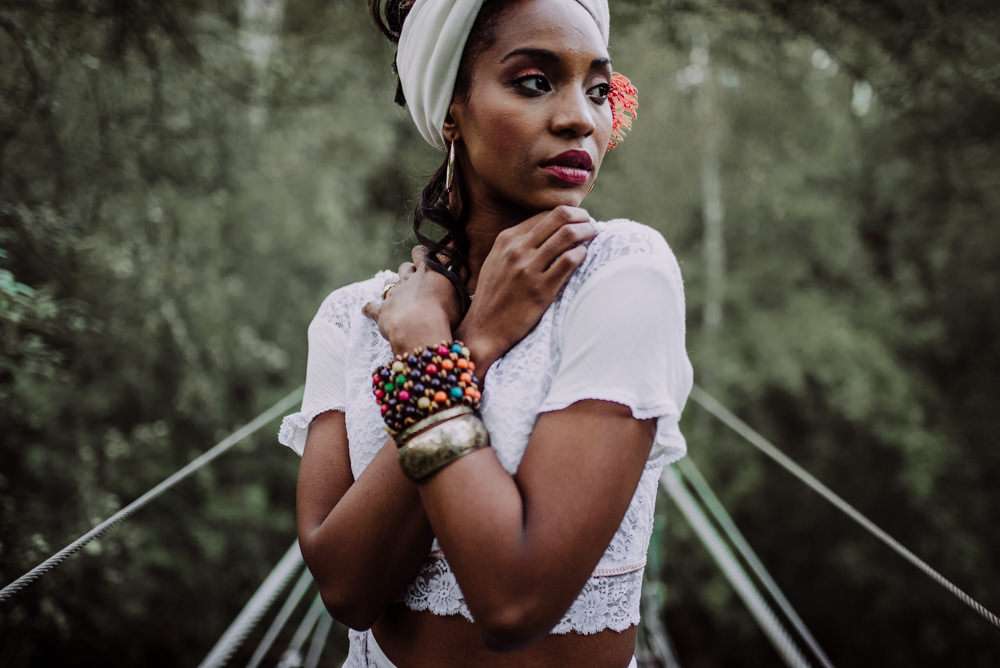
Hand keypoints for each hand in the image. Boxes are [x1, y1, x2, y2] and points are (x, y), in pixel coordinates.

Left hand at [362, 245, 458, 355]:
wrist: (419, 330)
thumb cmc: (445, 316)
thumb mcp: (461, 298)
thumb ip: (461, 286)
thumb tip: (467, 278)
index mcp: (431, 273)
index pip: (432, 254)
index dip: (436, 251)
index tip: (443, 249)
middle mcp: (411, 279)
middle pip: (408, 265)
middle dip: (412, 266)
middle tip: (419, 272)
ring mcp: (395, 294)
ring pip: (392, 282)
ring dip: (396, 285)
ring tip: (401, 293)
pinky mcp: (382, 311)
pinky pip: (372, 307)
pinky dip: (370, 308)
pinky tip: (367, 310)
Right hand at [457, 205, 598, 364]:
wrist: (484, 328)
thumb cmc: (494, 295)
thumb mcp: (497, 260)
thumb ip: (517, 243)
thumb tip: (548, 229)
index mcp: (507, 239)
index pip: (546, 214)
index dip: (567, 214)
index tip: (578, 221)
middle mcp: (517, 249)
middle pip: (560, 216)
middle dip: (582, 217)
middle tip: (591, 225)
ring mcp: (529, 269)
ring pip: (568, 235)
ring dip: (587, 233)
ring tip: (594, 237)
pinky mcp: (541, 289)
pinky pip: (570, 261)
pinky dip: (582, 254)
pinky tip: (583, 258)